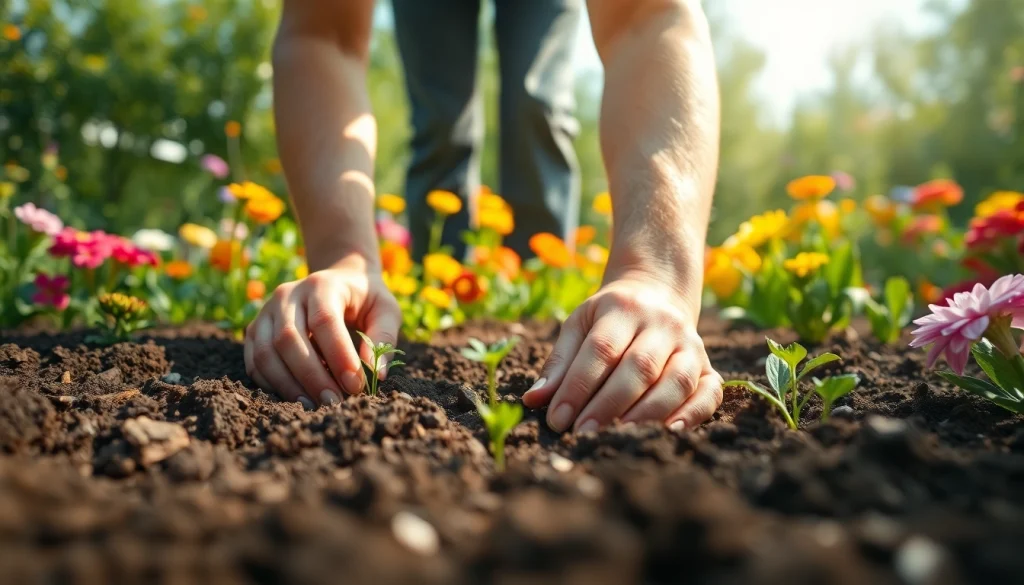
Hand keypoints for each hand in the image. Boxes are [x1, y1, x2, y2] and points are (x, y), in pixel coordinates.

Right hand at [244, 263, 401, 407]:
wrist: (339, 281)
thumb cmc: (365, 299)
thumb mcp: (385, 309)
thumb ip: (383, 337)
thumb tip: (376, 373)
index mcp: (321, 285)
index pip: (324, 321)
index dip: (338, 356)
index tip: (355, 385)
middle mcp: (287, 295)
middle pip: (289, 338)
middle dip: (312, 376)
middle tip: (334, 403)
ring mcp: (266, 311)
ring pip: (266, 352)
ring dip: (289, 385)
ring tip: (315, 406)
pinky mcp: (256, 330)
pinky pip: (255, 362)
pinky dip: (272, 384)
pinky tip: (296, 397)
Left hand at [521, 275, 722, 433]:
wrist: (656, 294)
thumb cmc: (607, 319)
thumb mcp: (579, 326)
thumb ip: (559, 363)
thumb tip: (533, 399)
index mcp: (624, 308)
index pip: (600, 350)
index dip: (578, 386)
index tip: (557, 420)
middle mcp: (662, 324)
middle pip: (639, 367)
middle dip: (608, 405)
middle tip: (583, 433)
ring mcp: (691, 344)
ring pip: (676, 381)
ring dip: (647, 413)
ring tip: (618, 437)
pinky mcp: (708, 365)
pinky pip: (709, 392)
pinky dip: (693, 414)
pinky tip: (669, 432)